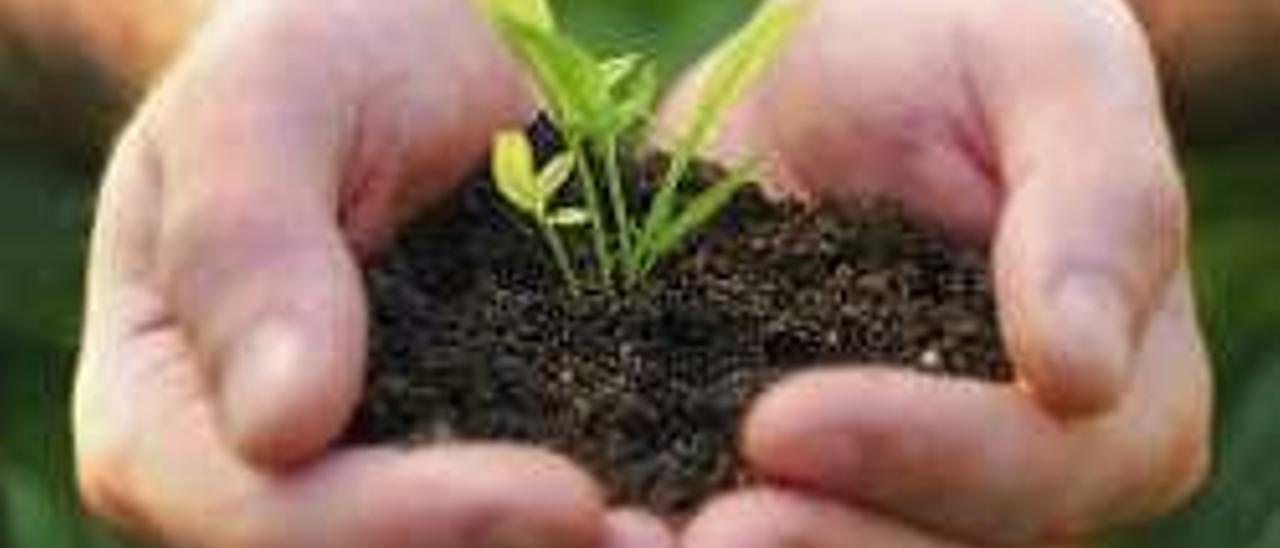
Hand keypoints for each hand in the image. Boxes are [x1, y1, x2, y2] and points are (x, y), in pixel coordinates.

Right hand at [73, 1, 674, 545]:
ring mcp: (368, 482)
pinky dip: (616, 513)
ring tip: (700, 536)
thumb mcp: (263, 102)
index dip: (410, 524)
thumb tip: (279, 425)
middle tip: (667, 545)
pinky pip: (524, 515)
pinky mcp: (463, 460)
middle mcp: (262, 481)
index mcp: (165, 419)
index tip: (566, 493)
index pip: (269, 518)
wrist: (401, 57)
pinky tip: (704, 501)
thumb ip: (245, 242)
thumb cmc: (316, 58)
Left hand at [668, 0, 1209, 544]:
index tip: (781, 420)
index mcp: (1116, 399)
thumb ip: (1100, 204)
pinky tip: (617, 508)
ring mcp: (896, 477)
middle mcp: (1012, 471)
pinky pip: (756, 504)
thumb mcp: (1055, 71)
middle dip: (817, 542)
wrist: (857, 58)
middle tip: (702, 530)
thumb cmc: (974, 47)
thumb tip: (1080, 373)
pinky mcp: (795, 459)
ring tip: (635, 534)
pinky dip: (684, 509)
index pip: (1035, 466)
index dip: (918, 455)